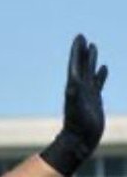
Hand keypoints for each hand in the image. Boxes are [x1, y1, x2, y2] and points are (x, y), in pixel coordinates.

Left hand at [41, 35, 108, 175]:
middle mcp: (80, 88)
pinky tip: (103, 67)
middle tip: (83, 37)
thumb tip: (73, 83)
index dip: (77, 51)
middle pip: (81, 65)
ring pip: (90, 72)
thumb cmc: (78, 125)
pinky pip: (98, 83)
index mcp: (74, 86)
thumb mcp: (76, 107)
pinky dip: (100, 74)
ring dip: (91, 60)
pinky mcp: (95, 99)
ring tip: (93, 47)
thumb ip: (74, 95)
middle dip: (82, 52)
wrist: (80, 139)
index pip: (75, 64)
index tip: (79, 37)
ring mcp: (87, 93)